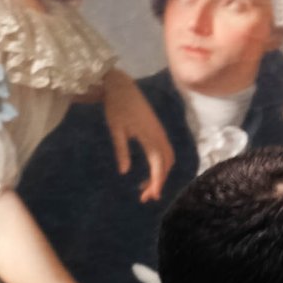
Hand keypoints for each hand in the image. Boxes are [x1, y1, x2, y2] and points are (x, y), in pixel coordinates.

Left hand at [104, 68, 173, 206]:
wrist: (120, 86)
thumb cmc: (115, 105)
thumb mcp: (115, 128)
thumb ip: (121, 149)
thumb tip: (124, 171)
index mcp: (150, 135)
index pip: (158, 163)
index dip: (157, 181)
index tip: (152, 196)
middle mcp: (158, 134)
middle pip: (166, 163)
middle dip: (159, 181)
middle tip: (145, 197)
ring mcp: (159, 131)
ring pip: (167, 158)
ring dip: (160, 174)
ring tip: (146, 188)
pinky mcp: (156, 130)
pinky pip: (163, 151)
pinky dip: (159, 165)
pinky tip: (148, 172)